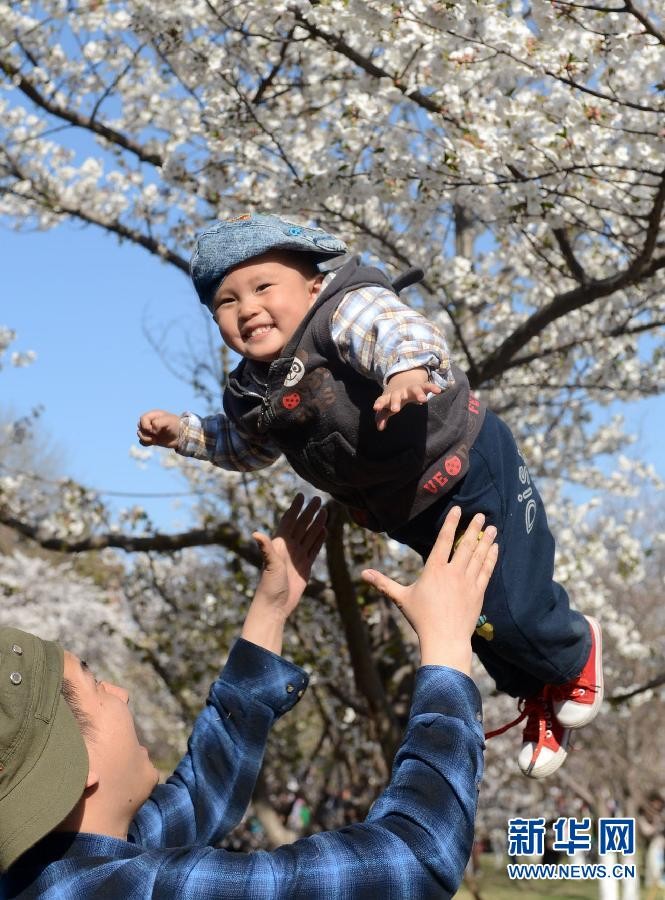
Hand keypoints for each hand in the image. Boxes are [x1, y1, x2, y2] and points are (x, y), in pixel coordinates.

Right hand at [137, 410, 179, 447]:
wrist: (182, 436)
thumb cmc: (176, 425)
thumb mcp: (168, 420)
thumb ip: (158, 422)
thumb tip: (151, 429)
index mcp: (153, 415)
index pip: (142, 418)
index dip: (145, 425)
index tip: (153, 430)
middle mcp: (150, 422)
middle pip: (140, 426)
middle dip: (145, 432)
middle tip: (155, 436)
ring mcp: (150, 431)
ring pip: (140, 434)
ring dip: (145, 438)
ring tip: (155, 440)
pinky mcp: (151, 438)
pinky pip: (142, 441)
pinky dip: (145, 443)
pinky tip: (153, 443)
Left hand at [242, 494, 326, 652]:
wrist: (275, 605)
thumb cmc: (269, 585)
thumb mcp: (269, 565)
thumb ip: (266, 548)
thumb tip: (256, 533)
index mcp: (280, 544)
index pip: (289, 521)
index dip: (294, 508)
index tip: (300, 496)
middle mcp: (289, 548)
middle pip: (301, 526)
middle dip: (309, 512)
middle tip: (318, 499)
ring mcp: (297, 557)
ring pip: (309, 536)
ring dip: (316, 524)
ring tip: (325, 511)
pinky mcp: (305, 567)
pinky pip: (314, 549)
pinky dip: (319, 540)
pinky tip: (324, 531)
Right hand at [361, 507, 497, 672]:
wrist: (445, 639)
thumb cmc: (421, 618)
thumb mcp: (401, 598)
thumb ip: (383, 583)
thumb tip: (363, 574)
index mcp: (434, 569)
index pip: (444, 540)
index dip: (451, 523)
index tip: (459, 510)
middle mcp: (453, 572)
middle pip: (465, 544)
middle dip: (474, 528)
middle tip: (482, 514)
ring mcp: (467, 581)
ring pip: (479, 555)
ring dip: (486, 540)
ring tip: (493, 528)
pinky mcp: (478, 592)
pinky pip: (487, 570)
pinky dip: (491, 558)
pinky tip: (495, 548)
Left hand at [373, 368, 441, 430]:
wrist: (403, 378)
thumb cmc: (394, 398)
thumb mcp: (388, 406)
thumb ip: (382, 416)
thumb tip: (380, 428)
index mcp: (389, 397)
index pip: (383, 400)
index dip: (380, 404)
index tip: (376, 408)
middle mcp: (400, 392)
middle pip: (396, 395)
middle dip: (395, 401)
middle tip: (395, 410)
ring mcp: (410, 388)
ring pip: (414, 389)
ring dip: (418, 394)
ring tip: (423, 400)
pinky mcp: (421, 386)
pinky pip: (427, 386)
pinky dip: (432, 387)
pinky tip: (438, 390)